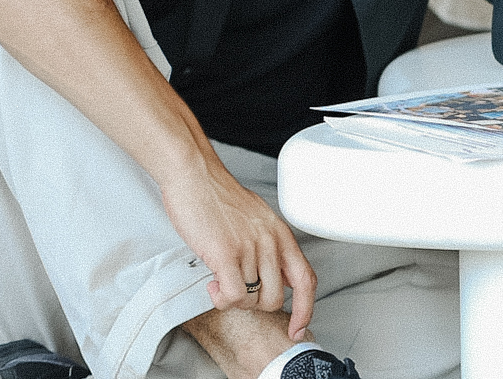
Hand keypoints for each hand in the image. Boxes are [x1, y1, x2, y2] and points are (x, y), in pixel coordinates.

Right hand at [160, 160, 316, 337]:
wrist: (195, 176)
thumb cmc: (219, 197)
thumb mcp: (258, 219)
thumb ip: (270, 246)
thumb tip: (278, 273)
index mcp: (282, 234)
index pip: (307, 279)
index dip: (307, 309)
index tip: (298, 327)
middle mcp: (271, 242)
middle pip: (276, 298)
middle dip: (254, 304)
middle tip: (236, 291)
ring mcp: (250, 248)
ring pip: (251, 299)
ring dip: (233, 299)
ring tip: (220, 281)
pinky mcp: (226, 254)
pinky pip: (232, 295)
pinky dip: (221, 298)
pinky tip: (212, 284)